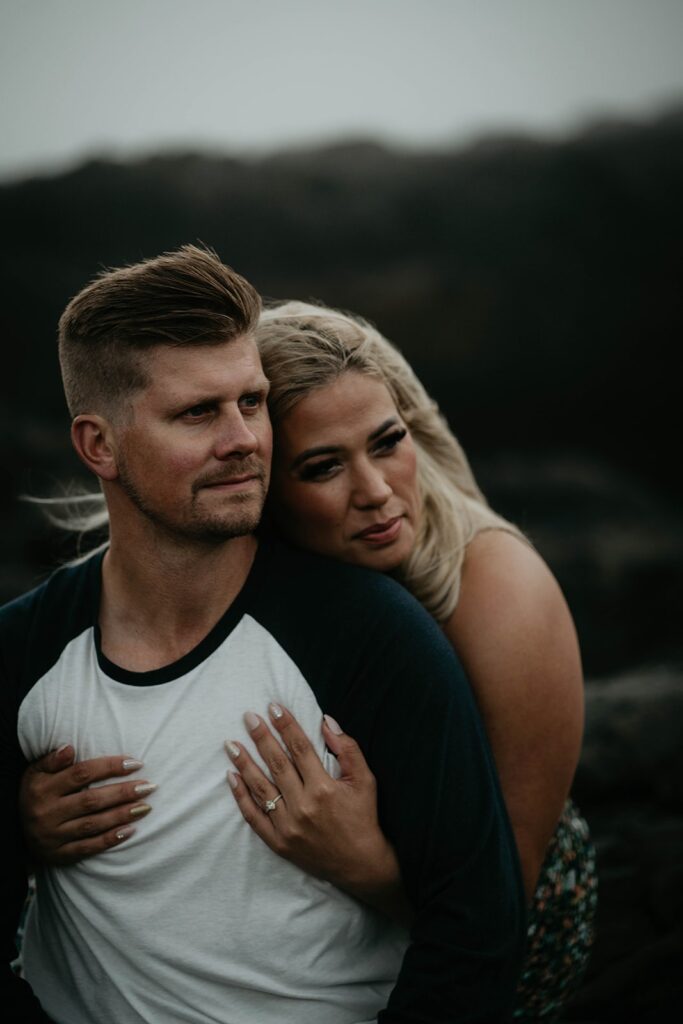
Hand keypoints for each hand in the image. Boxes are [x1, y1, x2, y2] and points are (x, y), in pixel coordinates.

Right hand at [19, 745, 156, 865]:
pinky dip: (110, 840)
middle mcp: (46, 813)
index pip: (81, 774)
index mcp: (41, 788)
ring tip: (146, 806)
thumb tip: (70, 747)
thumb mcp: (35, 772)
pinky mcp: (59, 856)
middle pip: (91, 800)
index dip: (110, 767)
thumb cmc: (35, 793)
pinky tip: (130, 830)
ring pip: (93, 824)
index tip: (135, 763)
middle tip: (149, 786)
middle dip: (123, 793)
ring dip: (122, 815)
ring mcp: (52, 837)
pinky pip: (88, 848)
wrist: (15, 830)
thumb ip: (52, 760)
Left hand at [225, 704, 410, 921]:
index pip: (300, 748)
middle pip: (277, 764)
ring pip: (261, 788)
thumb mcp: (365, 780)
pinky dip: (241, 797)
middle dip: (261, 737)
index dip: (286, 726)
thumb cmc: (364, 818)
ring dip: (244, 764)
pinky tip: (231, 777)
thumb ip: (347, 749)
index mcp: (324, 788)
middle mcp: (303, 806)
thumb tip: (327, 721)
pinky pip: (254, 817)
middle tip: (248, 717)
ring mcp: (288, 826)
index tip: (273, 707)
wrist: (360, 865)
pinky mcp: (279, 843)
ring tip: (231, 744)